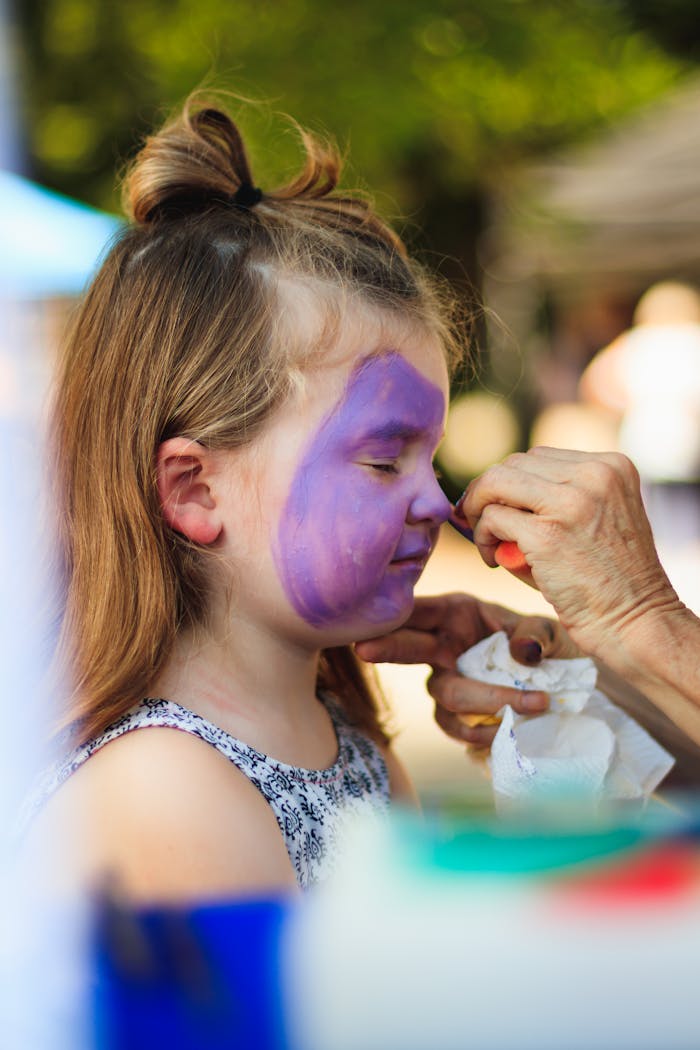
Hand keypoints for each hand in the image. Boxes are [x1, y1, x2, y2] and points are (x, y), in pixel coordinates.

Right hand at [355, 593, 576, 746]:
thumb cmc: (548, 645)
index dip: (397, 614)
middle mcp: (442, 643)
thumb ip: (536, 634)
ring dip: (485, 702)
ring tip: (532, 705)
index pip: (420, 610)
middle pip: (406, 646)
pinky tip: (509, 727)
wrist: (564, 683)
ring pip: (445, 693)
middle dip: (385, 647)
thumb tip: (522, 653)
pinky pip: (453, 724)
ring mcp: (446, 678)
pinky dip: (480, 729)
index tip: (378, 616)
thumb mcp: (549, 630)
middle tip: (362, 649)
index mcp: (456, 613)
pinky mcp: (456, 711)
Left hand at [460, 448, 683, 662]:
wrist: (637, 622)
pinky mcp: (547, 534)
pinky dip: (483, 537)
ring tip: (490, 543)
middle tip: (488, 528)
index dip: (512, 483)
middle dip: (490, 494)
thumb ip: (556, 499)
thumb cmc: (611, 580)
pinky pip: (492, 518)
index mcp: (612, 466)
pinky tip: (494, 560)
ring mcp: (571, 502)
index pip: (539, 458)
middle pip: (513, 464)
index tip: (502, 508)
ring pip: (495, 481)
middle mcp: (594, 475)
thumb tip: (488, 494)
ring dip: (480, 511)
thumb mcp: (597, 520)